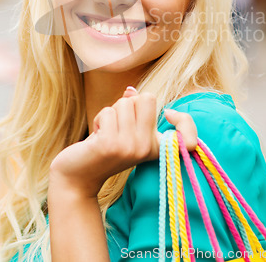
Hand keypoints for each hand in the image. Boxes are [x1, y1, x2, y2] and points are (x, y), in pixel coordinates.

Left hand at [49, 88, 197, 196]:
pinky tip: (96, 137)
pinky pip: (108, 111)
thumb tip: (130, 89)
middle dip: (128, 104)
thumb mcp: (124, 130)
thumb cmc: (102, 149)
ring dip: (110, 113)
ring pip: (125, 103)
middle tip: (118, 125)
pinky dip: (99, 119)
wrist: (78, 177)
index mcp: (156, 147)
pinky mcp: (111, 145)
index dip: (184, 121)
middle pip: (147, 98)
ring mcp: (131, 147)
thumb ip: (131, 109)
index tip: (170, 114)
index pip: (187, 134)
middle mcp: (148, 149)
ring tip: (105, 132)